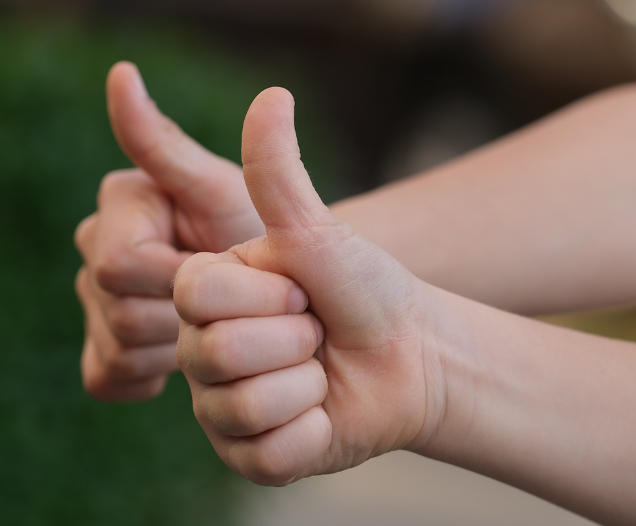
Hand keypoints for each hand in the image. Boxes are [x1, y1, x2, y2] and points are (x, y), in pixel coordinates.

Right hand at [75, 62, 262, 400]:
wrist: (295, 303)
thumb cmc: (272, 241)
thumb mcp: (230, 192)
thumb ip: (173, 147)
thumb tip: (120, 74)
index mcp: (123, 206)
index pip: (123, 264)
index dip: (184, 282)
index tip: (233, 279)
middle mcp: (98, 250)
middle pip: (119, 312)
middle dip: (192, 317)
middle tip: (243, 310)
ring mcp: (97, 306)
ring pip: (117, 349)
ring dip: (182, 348)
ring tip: (225, 331)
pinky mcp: (108, 354)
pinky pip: (109, 377)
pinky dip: (153, 373)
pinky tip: (192, 362)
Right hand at [175, 88, 444, 484]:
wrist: (413, 354)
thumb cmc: (365, 288)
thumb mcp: (320, 230)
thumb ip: (280, 172)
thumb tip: (272, 94)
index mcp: (206, 297)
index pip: (193, 294)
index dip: (266, 293)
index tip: (300, 290)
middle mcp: (201, 353)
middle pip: (214, 353)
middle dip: (293, 338)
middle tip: (317, 333)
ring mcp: (222, 411)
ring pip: (238, 407)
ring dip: (307, 385)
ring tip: (322, 373)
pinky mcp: (251, 457)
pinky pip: (266, 453)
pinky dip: (313, 430)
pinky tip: (324, 414)